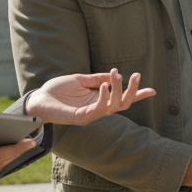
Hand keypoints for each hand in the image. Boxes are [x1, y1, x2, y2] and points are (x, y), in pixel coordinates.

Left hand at [25, 69, 155, 125]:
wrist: (38, 99)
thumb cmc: (57, 90)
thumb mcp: (80, 80)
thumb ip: (97, 78)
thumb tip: (116, 74)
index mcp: (99, 99)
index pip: (122, 99)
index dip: (138, 95)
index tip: (153, 90)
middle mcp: (98, 109)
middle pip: (124, 103)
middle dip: (133, 90)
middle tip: (136, 75)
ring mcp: (91, 114)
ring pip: (114, 106)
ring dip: (118, 89)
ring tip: (117, 75)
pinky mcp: (83, 118)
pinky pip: (99, 108)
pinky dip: (104, 96)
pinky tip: (103, 85)